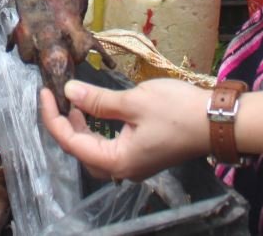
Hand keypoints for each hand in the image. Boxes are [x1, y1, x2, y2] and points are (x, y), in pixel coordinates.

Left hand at [39, 79, 212, 182]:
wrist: (218, 121)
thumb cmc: (178, 111)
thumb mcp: (133, 102)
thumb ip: (98, 100)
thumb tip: (69, 93)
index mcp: (116, 161)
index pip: (70, 142)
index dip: (52, 117)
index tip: (44, 92)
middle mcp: (122, 169)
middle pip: (79, 149)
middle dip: (63, 123)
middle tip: (54, 95)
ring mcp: (133, 163)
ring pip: (94, 148)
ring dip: (80, 126)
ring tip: (72, 101)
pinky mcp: (143, 154)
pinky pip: (109, 145)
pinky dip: (97, 127)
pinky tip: (96, 110)